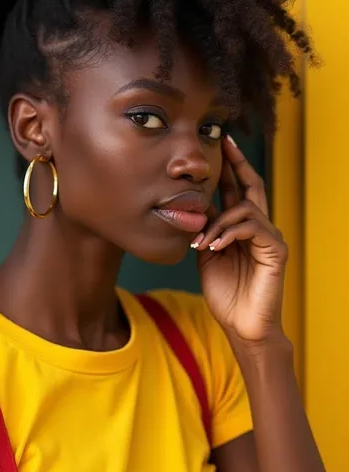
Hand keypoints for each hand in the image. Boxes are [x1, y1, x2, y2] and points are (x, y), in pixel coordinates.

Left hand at [193, 135, 287, 346]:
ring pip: (245, 208)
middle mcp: (259, 228)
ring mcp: (269, 238)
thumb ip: (206, 229)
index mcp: (241, 228)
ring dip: (219, 222)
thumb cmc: (226, 293)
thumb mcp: (207, 255)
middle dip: (237, 165)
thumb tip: (195, 205)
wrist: (241, 326)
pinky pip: (252, 228)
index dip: (230, 168)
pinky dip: (230, 233)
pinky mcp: (276, 250)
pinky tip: (215, 246)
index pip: (237, 191)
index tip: (221, 145)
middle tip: (225, 144)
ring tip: (203, 242)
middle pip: (252, 187)